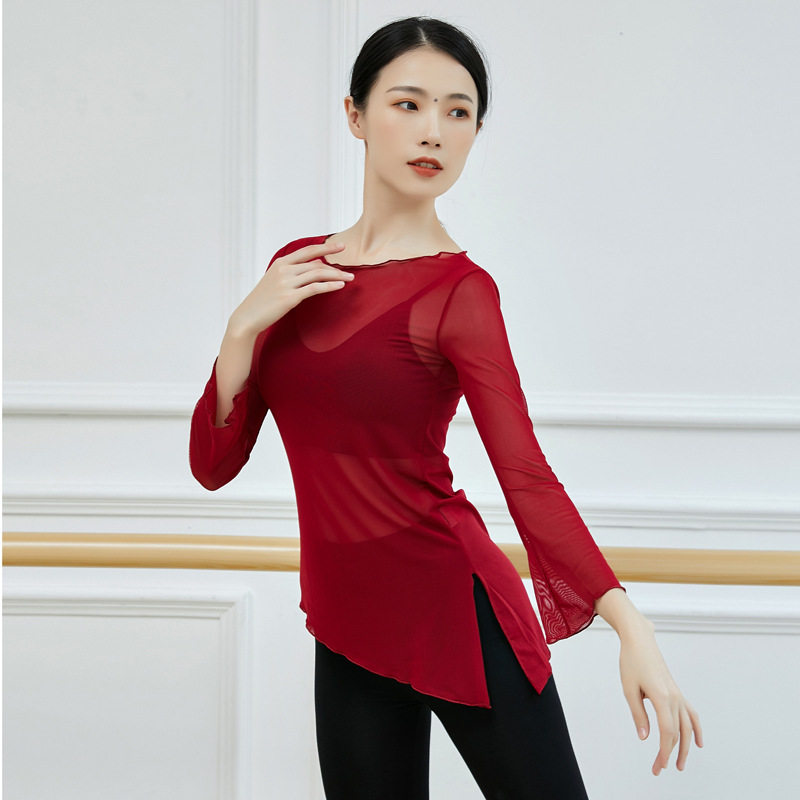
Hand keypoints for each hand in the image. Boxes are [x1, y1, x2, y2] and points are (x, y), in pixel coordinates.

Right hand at [229, 241, 354, 335]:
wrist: (247, 317)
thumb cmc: (263, 301)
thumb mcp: (275, 281)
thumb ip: (291, 273)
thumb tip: (313, 269)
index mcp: (281, 263)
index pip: (307, 251)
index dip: (325, 247)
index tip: (340, 246)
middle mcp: (284, 270)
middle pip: (315, 262)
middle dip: (335, 264)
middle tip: (351, 267)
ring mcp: (286, 283)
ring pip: (317, 274)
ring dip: (336, 276)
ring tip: (349, 278)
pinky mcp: (290, 297)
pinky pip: (314, 288)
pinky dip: (329, 286)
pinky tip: (340, 286)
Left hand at [618, 623, 703, 774]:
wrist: (640, 640)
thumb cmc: (631, 662)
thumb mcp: (629, 689)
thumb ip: (638, 714)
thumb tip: (645, 738)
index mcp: (662, 696)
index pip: (667, 731)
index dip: (664, 751)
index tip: (659, 766)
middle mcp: (674, 697)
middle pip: (677, 732)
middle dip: (669, 754)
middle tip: (660, 769)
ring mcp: (678, 694)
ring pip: (687, 726)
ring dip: (685, 747)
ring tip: (680, 765)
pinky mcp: (677, 692)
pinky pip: (691, 714)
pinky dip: (696, 729)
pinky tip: (698, 743)